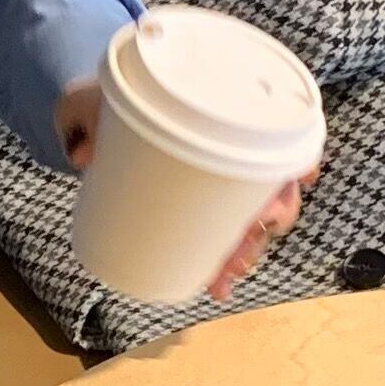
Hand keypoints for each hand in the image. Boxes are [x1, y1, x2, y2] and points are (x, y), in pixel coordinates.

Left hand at [57, 80, 315, 306]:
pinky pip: (221, 241)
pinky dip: (221, 265)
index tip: (301, 176)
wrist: (87, 114)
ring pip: (251, 222)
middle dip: (269, 217)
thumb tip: (83, 154)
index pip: (279, 131)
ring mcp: (215, 186)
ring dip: (245, 252)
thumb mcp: (87, 98)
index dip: (297, 156)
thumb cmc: (102, 99)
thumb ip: (83, 115)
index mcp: (218, 112)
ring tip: (225, 274)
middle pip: (275, 187)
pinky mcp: (194, 212)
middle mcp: (231, 150)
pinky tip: (216, 286)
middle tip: (252, 232)